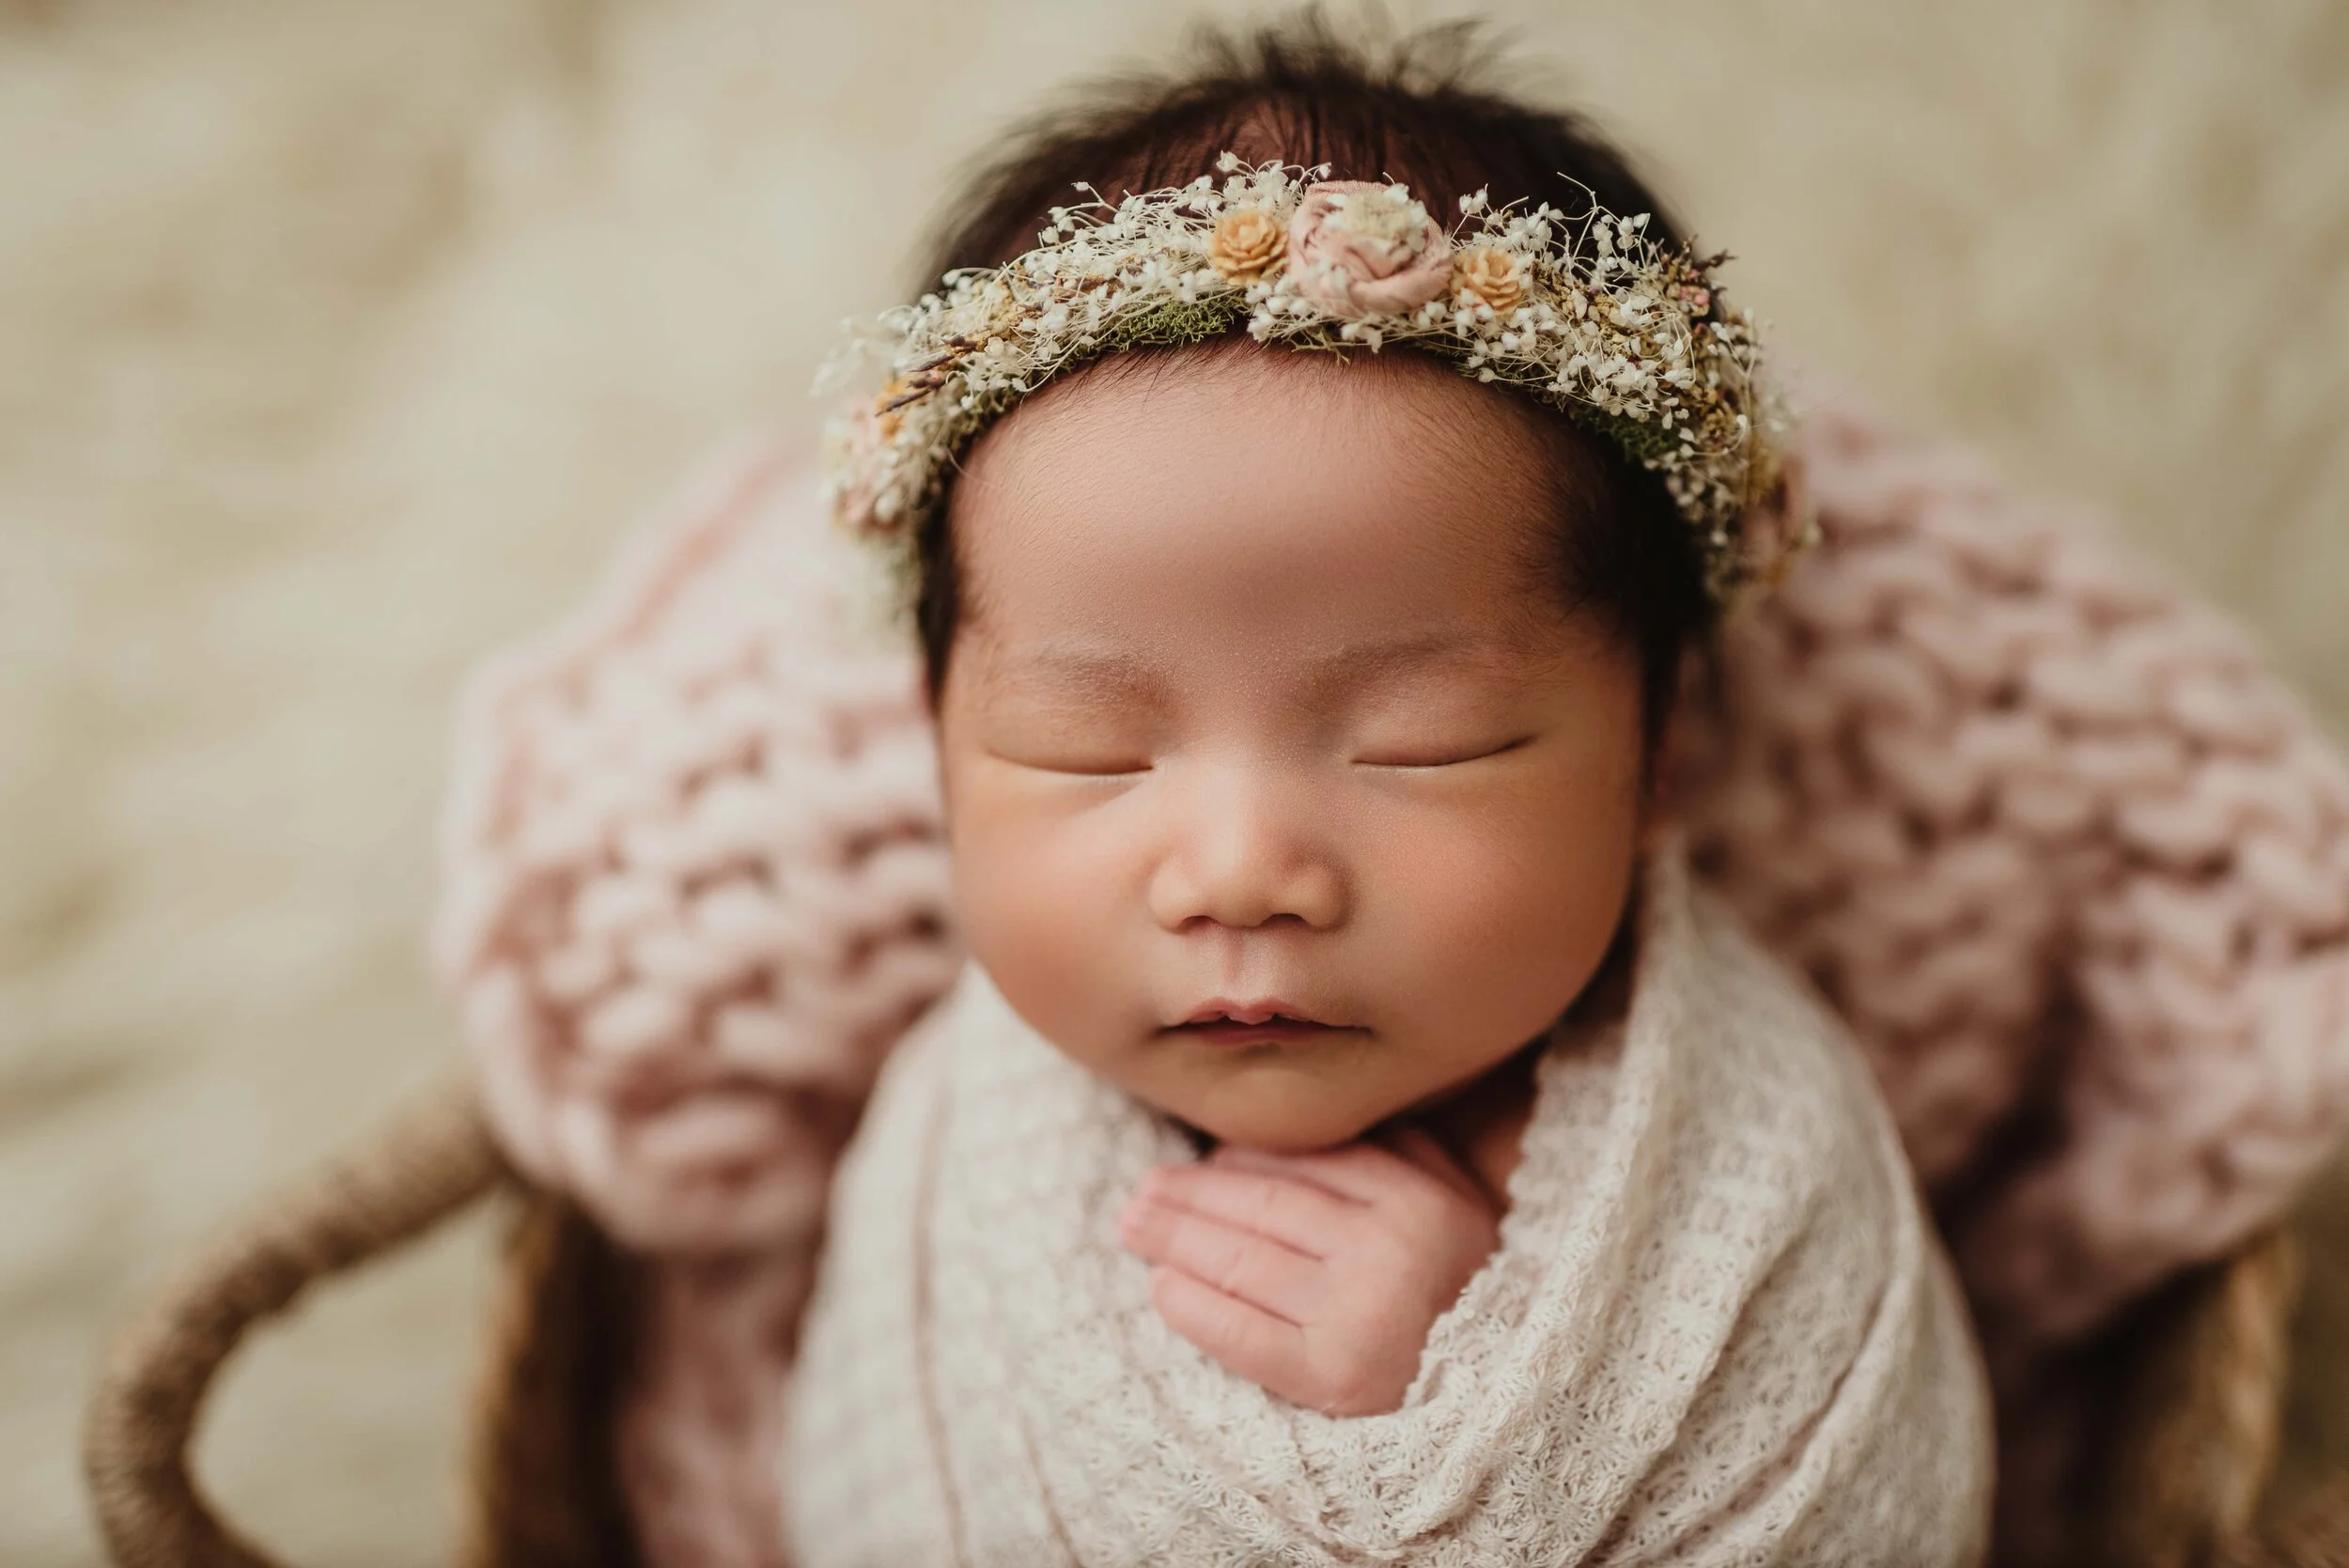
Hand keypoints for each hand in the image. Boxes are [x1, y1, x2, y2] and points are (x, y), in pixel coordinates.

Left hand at [1116, 1127, 1500, 1415]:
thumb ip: (1398, 1152)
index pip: (1304, 1165)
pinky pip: (1246, 1333)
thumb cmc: (1474, 1291)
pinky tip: (1161, 1288)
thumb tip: (1304, 1123)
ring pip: (1244, 1262)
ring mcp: (1362, 1315)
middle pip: (1262, 1209)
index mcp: (1420, 1199)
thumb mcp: (1457, 1204)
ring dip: (1175, 1240)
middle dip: (1187, 1196)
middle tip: (1139, 1192)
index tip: (1199, 1160)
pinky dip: (1196, 1307)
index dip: (1239, 1160)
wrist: (1522, 1399)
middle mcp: (1391, 1250)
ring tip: (1134, 1226)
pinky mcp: (1337, 1378)